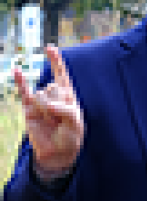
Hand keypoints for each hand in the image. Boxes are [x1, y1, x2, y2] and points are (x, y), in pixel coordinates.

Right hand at [14, 45, 83, 175]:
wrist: (56, 152)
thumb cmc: (70, 136)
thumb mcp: (76, 123)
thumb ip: (65, 110)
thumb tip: (46, 103)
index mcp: (68, 95)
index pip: (62, 74)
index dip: (56, 61)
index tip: (50, 48)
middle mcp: (53, 95)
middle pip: (53, 88)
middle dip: (57, 105)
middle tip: (60, 121)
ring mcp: (40, 101)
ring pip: (41, 96)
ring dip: (46, 111)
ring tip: (51, 123)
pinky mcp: (28, 108)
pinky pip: (23, 92)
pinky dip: (20, 81)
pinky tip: (17, 70)